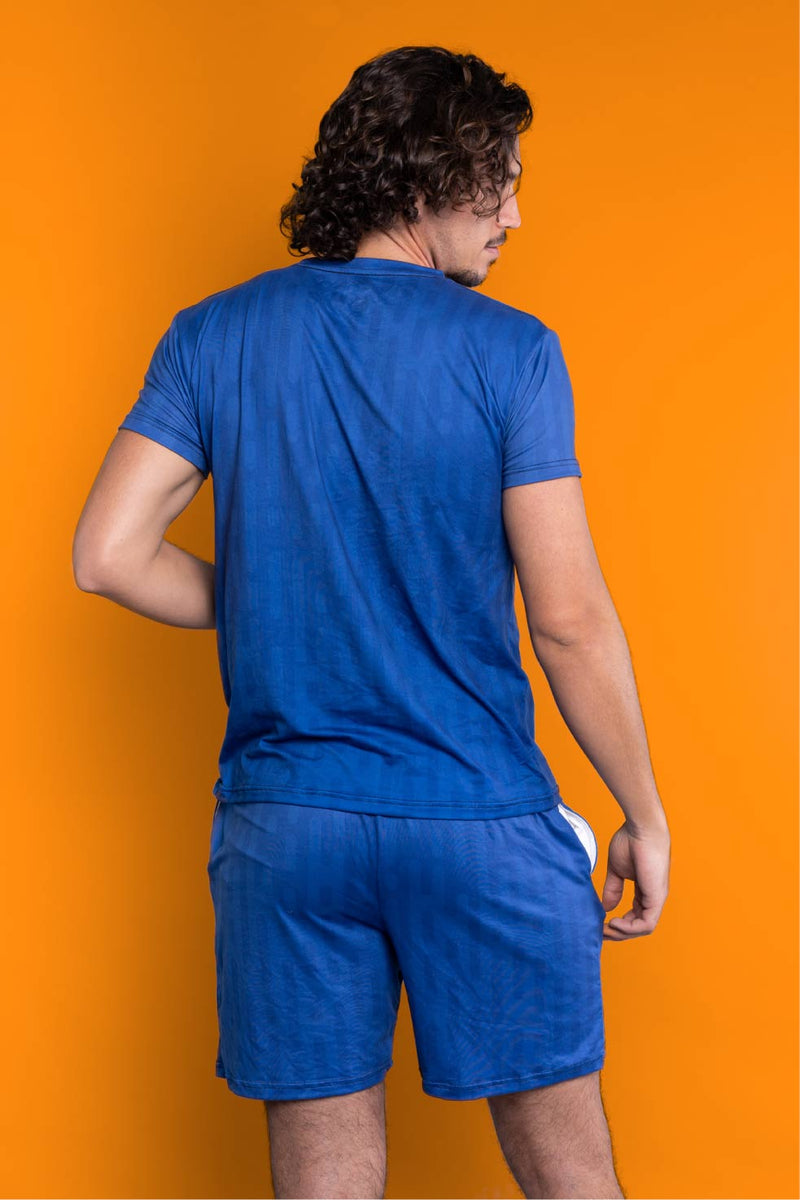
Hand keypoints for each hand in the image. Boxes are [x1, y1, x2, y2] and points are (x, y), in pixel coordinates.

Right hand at [600, 819, 670, 939]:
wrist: (641, 828)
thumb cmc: (631, 842)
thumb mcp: (617, 871)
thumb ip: (613, 889)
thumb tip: (606, 907)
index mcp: (645, 891)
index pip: (634, 917)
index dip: (618, 924)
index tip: (600, 924)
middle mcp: (652, 897)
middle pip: (637, 926)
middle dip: (618, 932)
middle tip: (599, 932)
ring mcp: (656, 898)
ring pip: (642, 928)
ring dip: (623, 933)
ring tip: (605, 929)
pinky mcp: (656, 897)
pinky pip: (646, 923)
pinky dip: (630, 928)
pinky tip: (614, 923)